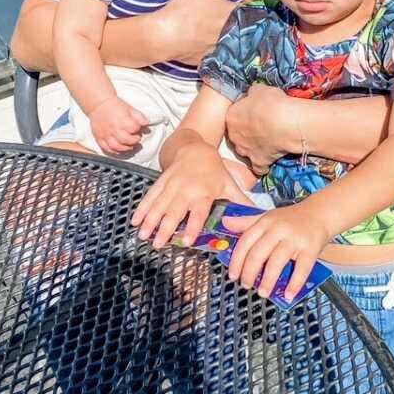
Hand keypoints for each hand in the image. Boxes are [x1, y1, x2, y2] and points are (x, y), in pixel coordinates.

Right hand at [89, 96, 147, 155]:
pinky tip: (119, 150)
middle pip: (127, 140)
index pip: (134, 128)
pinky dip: (114, 151)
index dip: (138, 129)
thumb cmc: (115, 105)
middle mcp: (114, 129)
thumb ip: (140, 117)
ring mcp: (106, 134)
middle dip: (134, 140)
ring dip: (125, 148)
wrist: (98, 104)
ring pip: (117, 147)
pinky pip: (106, 148)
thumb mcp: (130, 108)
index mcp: (122, 120)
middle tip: (136, 138)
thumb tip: (147, 124)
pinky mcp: (99, 138)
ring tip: (129, 145)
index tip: (138, 128)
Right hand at [131, 144, 248, 249]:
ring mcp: (171, 185)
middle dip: (165, 229)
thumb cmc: (214, 170)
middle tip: (158, 245)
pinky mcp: (160, 182)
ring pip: (158, 205)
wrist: (194, 148)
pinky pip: (150, 197)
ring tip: (143, 236)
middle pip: (174, 212)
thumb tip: (259, 215)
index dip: (191, 227)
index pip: (197, 213)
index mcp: (203, 193)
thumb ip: (240, 201)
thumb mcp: (228, 184)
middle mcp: (185, 190)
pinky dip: (142, 208)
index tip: (186, 242)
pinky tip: (135, 221)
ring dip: (150, 221)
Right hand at [162, 0, 252, 66]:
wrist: (163, 36)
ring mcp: (225, 50)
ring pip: (239, 44)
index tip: (254, 7)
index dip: (255, 9)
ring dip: (238, 39)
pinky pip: (226, 57)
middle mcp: (234, 34)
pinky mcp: (214, 60)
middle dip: (248, 25)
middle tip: (243, 21)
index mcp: (235, 15)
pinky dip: (225, 52)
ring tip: (229, 34)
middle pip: (249, 29)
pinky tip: (217, 47)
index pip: (255, 11)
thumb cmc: (184, 10)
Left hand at [222, 205, 330, 301]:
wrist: (320, 213)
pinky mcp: (310, 249)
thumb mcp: (267, 217)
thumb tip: (224, 223)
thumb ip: (246, 222)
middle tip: (245, 285)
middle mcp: (278, 229)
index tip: (233, 275)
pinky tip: (288, 295)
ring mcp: (295, 239)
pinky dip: (294, 284)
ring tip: (263, 293)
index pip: (245, 242)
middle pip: (258, 253)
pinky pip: (301, 269)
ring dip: (267, 281)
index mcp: (265, 222)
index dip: (237, 261)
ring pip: (277, 262)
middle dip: (249, 273)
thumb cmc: (291, 218)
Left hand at [225, 84, 293, 174]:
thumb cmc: (272, 103)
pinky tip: (271, 158)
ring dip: (253, 147)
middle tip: (261, 127)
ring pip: (245, 151)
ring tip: (267, 141)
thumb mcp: (260, 90)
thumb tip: (252, 94)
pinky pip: (258, 167)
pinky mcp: (258, 162)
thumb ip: (252, 94)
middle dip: (246, 132)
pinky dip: (263, 164)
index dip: (244, 114)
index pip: (234, 115)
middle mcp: (234, 136)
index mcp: (231, 116)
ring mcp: (245, 151)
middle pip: (237, 134)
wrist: (285, 123)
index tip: (255, 113)